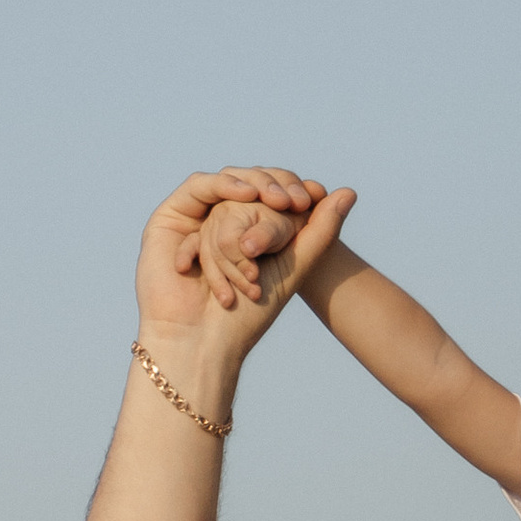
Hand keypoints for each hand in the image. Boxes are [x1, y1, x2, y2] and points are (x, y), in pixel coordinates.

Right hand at [134, 168, 353, 359]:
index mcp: (249, 230)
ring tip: (274, 202)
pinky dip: (224, 184)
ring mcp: (195, 216)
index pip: (273, 192)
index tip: (313, 198)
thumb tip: (350, 192)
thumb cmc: (248, 314)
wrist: (204, 339)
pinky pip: (199, 186)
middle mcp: (221, 220)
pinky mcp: (170, 217)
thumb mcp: (294, 265)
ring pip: (228, 182)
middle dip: (275, 185)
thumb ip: (321, 230)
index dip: (293, 188)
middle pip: (251, 182)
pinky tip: (245, 196)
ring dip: (254, 186)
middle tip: (293, 201)